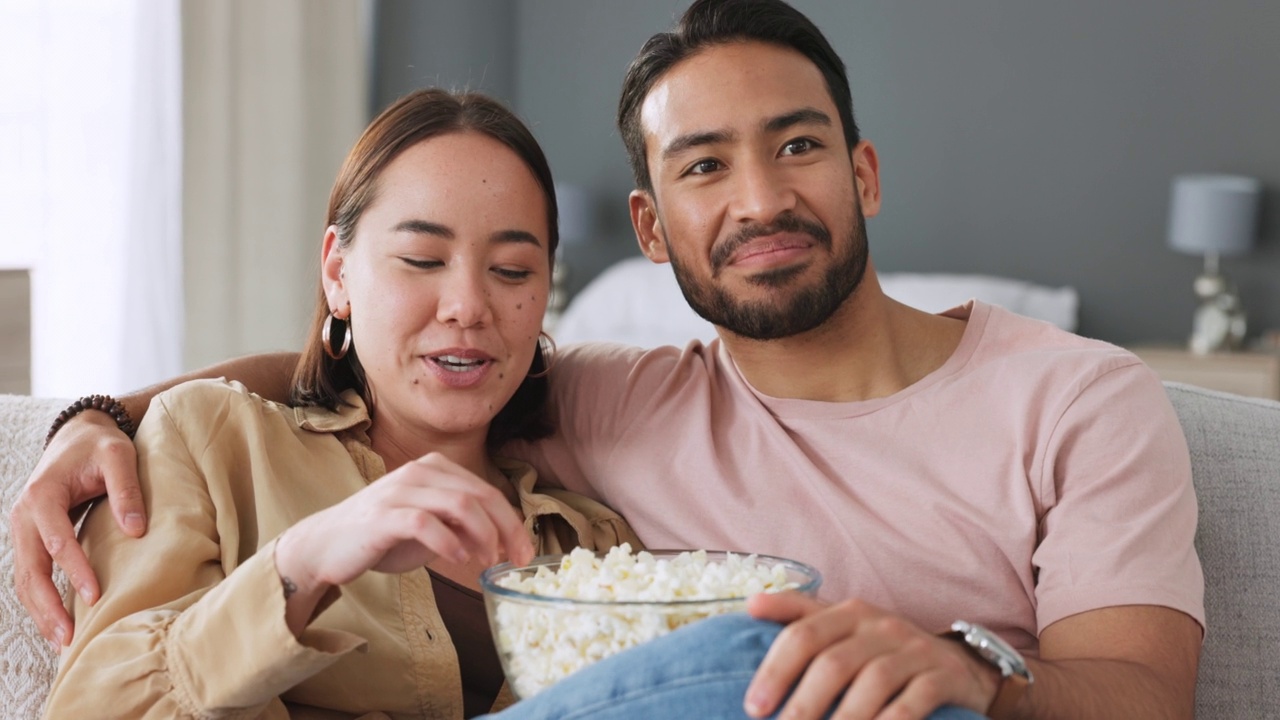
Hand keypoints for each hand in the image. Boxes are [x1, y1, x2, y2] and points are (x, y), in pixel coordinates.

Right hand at [10, 411, 143, 646]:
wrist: (78, 435)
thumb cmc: (100, 445)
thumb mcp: (119, 455)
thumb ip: (126, 489)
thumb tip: (136, 530)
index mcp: (41, 495)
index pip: (55, 539)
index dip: (73, 569)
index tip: (94, 595)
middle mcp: (24, 515)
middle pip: (29, 568)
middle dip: (46, 605)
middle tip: (68, 636)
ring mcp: (23, 529)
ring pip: (24, 578)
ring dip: (40, 611)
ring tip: (62, 641)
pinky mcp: (32, 538)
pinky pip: (30, 574)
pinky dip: (40, 600)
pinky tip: (58, 623)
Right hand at [274, 452, 534, 633]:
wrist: (326, 545)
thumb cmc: (381, 536)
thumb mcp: (430, 527)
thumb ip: (461, 525)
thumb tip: (500, 540)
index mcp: (434, 468)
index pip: (486, 490)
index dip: (512, 521)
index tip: (525, 552)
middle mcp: (419, 471)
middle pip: (479, 495)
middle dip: (506, 529)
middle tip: (517, 560)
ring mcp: (400, 490)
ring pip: (459, 505)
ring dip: (482, 536)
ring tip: (486, 562)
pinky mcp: (383, 515)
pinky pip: (426, 524)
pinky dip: (450, 543)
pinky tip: (457, 560)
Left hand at [743, 592, 998, 719]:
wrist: (962, 666)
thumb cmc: (885, 650)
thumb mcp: (845, 627)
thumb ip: (800, 615)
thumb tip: (750, 605)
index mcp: (850, 613)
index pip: (803, 635)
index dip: (775, 670)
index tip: (753, 707)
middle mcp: (882, 626)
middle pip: (834, 662)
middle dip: (803, 703)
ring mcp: (915, 651)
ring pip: (872, 683)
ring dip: (843, 719)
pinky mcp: (944, 678)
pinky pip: (913, 703)